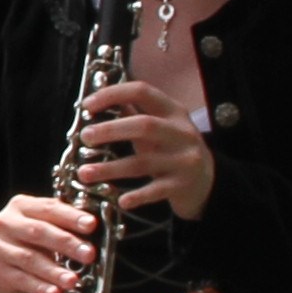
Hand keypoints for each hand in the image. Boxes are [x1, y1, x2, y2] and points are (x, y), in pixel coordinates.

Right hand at [0, 189, 93, 292]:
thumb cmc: (29, 244)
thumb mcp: (43, 226)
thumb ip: (63, 223)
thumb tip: (93, 228)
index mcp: (21, 206)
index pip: (48, 208)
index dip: (71, 216)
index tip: (91, 225)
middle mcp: (5, 223)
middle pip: (38, 232)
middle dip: (67, 243)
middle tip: (88, 254)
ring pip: (29, 259)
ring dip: (54, 271)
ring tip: (73, 280)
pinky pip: (22, 280)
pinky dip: (40, 287)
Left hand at [76, 74, 214, 226]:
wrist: (207, 180)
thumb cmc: (172, 148)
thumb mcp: (159, 125)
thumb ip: (133, 112)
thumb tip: (97, 100)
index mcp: (173, 111)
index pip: (142, 92)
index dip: (112, 94)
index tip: (87, 105)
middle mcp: (180, 132)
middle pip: (144, 126)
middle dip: (110, 130)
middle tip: (85, 137)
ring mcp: (183, 160)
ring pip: (143, 163)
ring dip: (110, 168)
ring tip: (84, 173)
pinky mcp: (182, 185)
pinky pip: (156, 191)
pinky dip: (138, 196)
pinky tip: (121, 201)